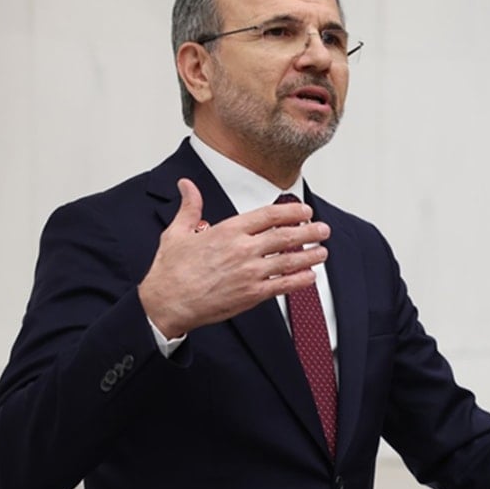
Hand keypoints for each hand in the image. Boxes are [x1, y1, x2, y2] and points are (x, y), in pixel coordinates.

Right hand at [138, 178, 329, 338]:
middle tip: (323, 229)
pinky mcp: (251, 295)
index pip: (269, 215)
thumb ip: (190, 206)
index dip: (292, 211)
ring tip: (323, 252)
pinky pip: (283, 285)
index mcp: (227, 231)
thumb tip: (186, 185)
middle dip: (309, 232)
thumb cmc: (170, 270)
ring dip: (310, 256)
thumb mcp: (176, 232)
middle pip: (285, 236)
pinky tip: (310, 276)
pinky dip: (299, 280)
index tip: (305, 211)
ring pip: (289, 261)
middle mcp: (242, 250)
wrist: (166, 303)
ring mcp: (249, 273)